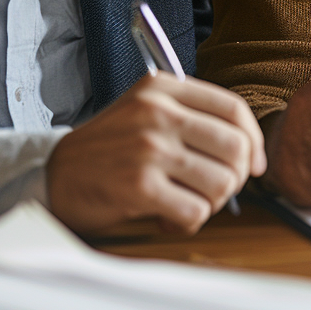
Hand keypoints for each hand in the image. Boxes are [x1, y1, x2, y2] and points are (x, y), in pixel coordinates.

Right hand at [46, 73, 265, 235]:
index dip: (253, 140)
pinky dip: (188, 222)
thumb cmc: (110, 146)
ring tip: (187, 201)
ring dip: (211, 203)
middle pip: (236, 147)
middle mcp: (158, 113)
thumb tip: (250, 151)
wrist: (56, 174)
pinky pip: (196, 212)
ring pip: (222, 183)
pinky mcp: (139, 186)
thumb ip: (193, 116)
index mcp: (163, 88)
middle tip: (217, 188)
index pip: (233, 108)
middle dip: (236, 177)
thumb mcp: (147, 109)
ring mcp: (149, 148)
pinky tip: (167, 215)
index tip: (254, 163)